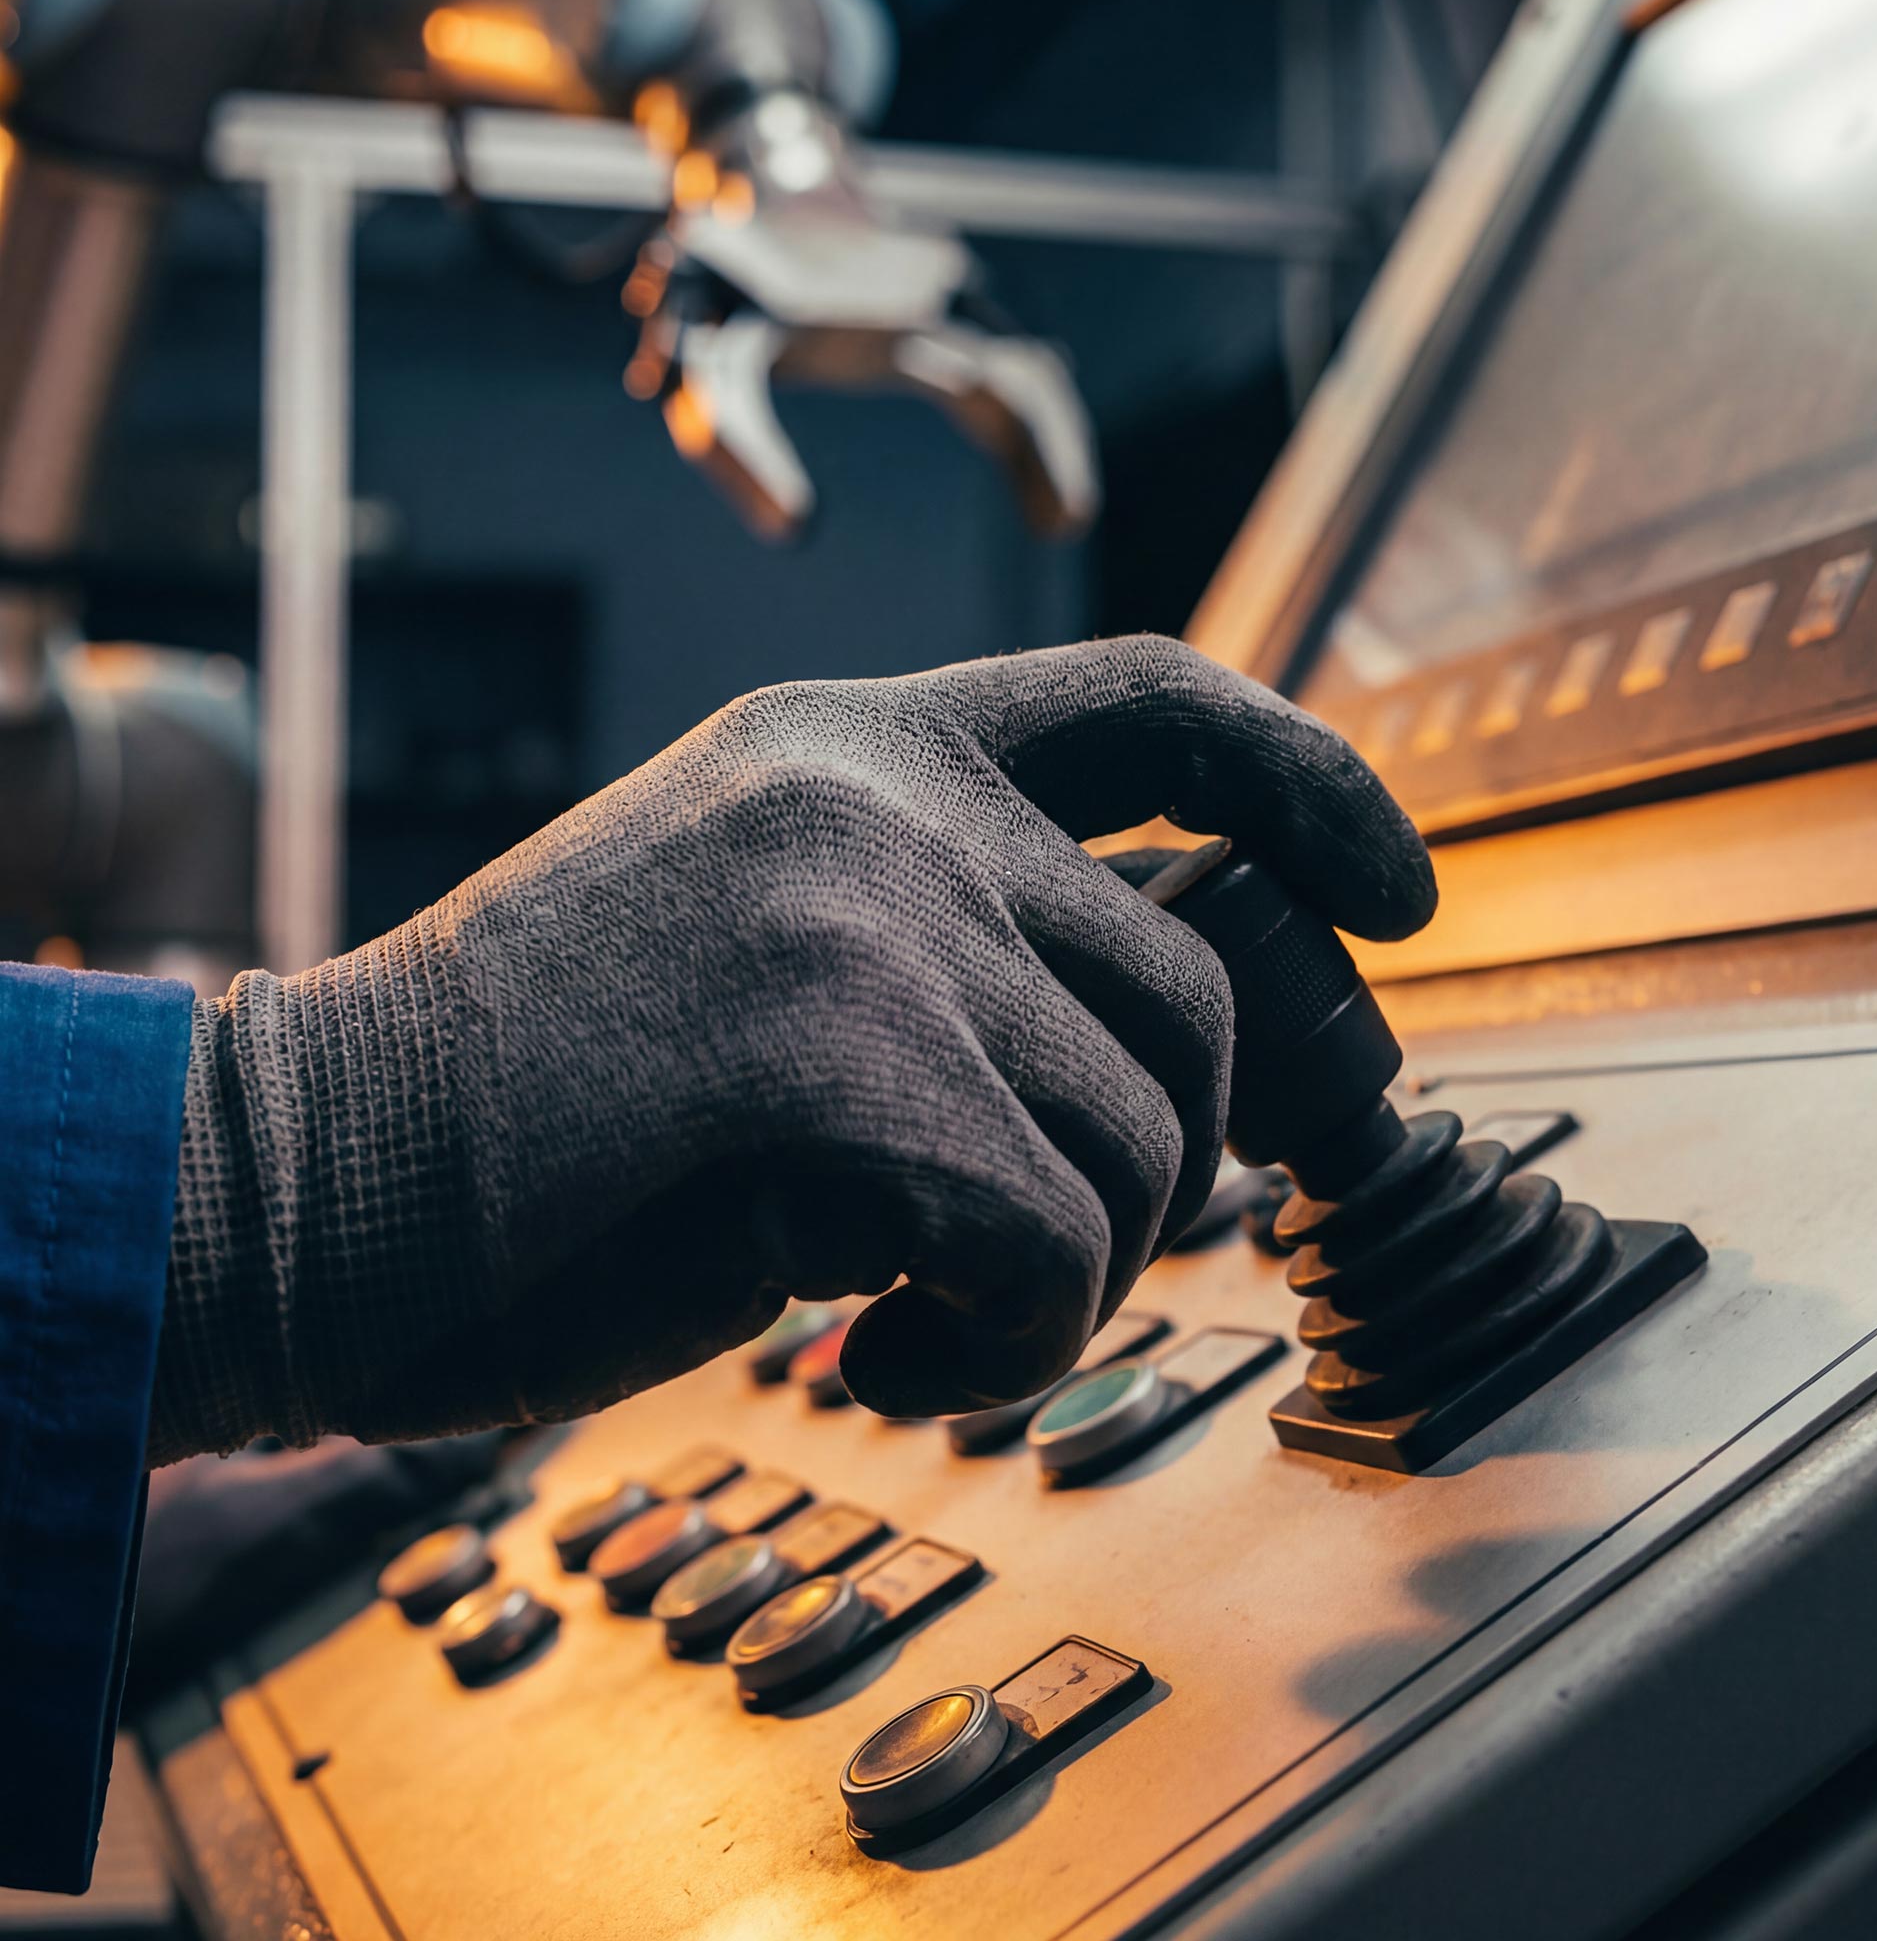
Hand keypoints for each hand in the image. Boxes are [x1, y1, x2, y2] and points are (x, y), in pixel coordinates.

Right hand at [154, 635, 1432, 1458]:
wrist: (306, 1177)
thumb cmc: (534, 1098)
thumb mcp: (754, 930)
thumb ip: (946, 931)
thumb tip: (1164, 1056)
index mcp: (859, 742)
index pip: (1153, 698)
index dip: (1311, 781)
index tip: (1399, 891)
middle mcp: (881, 801)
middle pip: (1189, 995)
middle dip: (1156, 1158)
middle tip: (1020, 1249)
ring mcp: (861, 918)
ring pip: (1139, 1145)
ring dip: (1055, 1275)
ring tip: (901, 1307)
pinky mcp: (836, 1070)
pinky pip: (1055, 1251)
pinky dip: (1001, 1345)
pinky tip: (874, 1349)